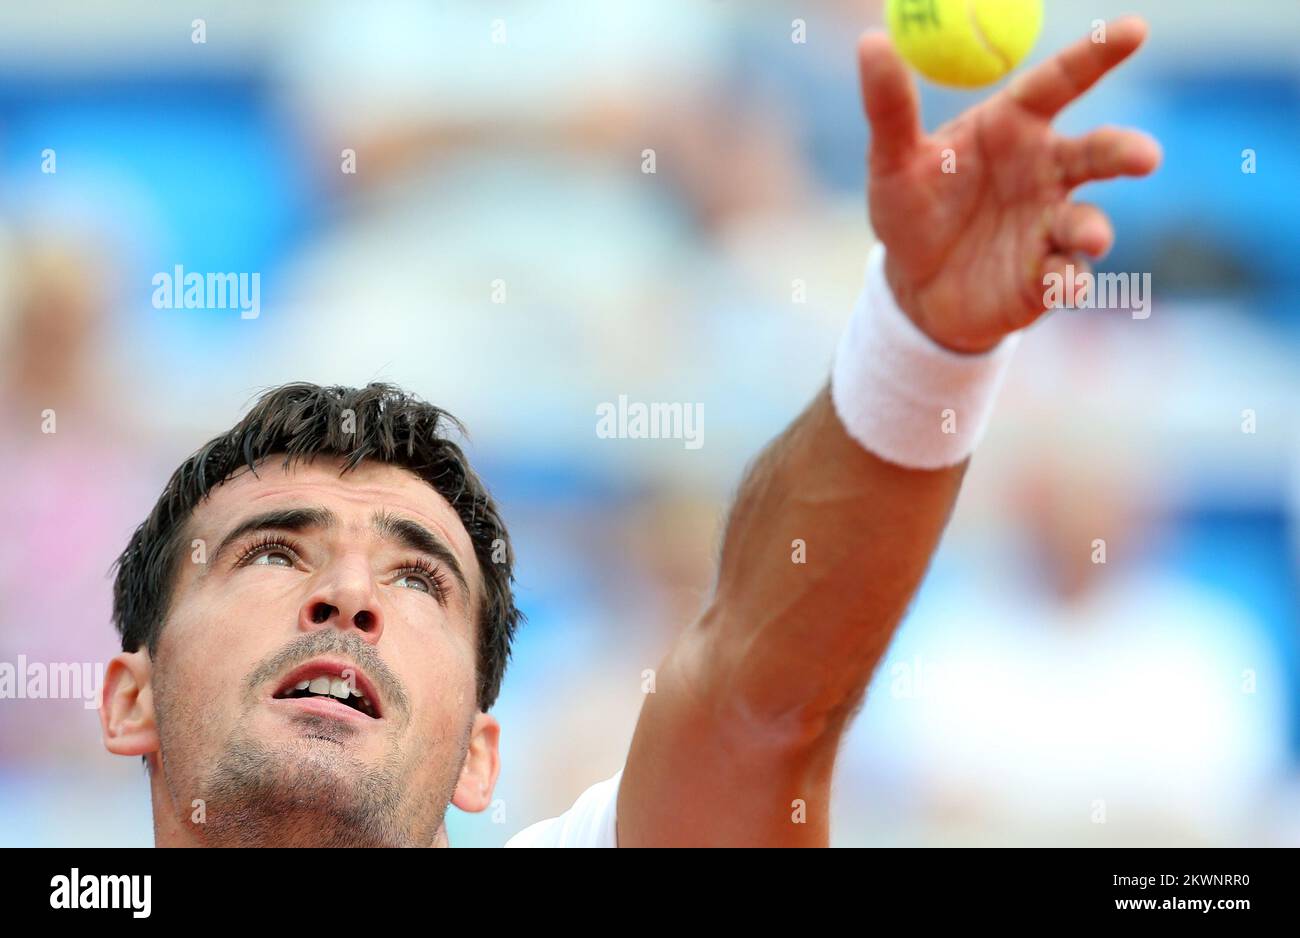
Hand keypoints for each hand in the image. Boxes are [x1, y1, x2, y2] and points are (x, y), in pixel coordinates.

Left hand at [858, 16, 1161, 352]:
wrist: (913, 288)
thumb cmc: (912, 211)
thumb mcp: (891, 161)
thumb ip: (889, 106)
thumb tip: (873, 41)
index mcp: (1014, 128)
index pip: (1059, 83)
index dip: (1097, 55)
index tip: (1135, 29)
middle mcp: (1046, 172)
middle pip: (1097, 153)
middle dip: (1125, 152)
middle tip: (1146, 157)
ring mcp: (1053, 225)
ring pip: (1088, 221)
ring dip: (1093, 229)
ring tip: (1090, 238)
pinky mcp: (1049, 277)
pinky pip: (1068, 277)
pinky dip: (1068, 281)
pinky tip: (1060, 286)